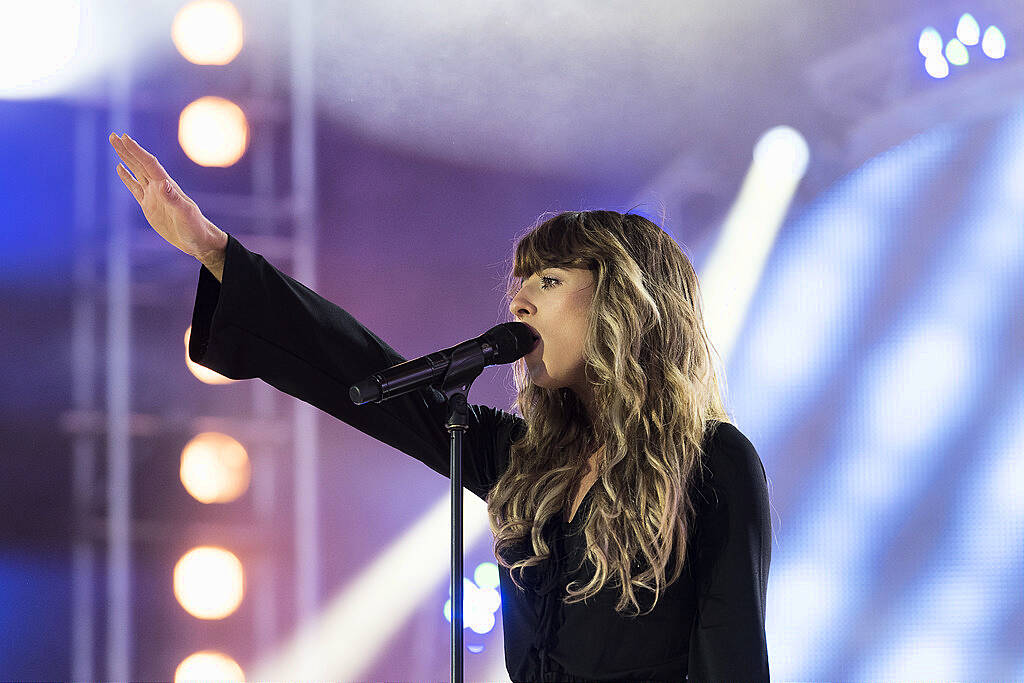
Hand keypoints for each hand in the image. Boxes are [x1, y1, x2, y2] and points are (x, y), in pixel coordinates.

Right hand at [108, 132, 226, 262]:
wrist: (197, 240)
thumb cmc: (195, 227)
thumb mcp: (185, 214)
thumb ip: (173, 199)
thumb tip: (163, 183)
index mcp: (167, 186)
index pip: (149, 164)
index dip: (137, 151)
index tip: (124, 138)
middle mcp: (159, 187)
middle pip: (140, 164)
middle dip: (127, 150)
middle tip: (113, 136)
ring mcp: (153, 195)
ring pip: (136, 172)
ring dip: (126, 158)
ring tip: (115, 145)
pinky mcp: (149, 205)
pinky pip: (135, 187)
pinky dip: (126, 177)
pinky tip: (120, 167)